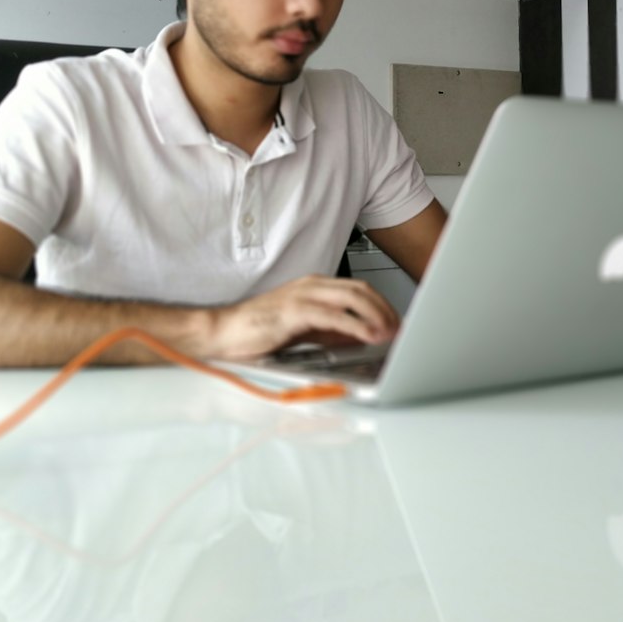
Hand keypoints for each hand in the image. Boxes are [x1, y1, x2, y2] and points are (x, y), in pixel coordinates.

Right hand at [206, 276, 399, 360]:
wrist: (224, 332)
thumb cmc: (258, 330)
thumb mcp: (304, 329)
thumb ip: (331, 329)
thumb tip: (358, 334)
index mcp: (314, 286)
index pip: (358, 289)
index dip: (381, 304)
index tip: (395, 322)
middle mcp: (311, 285)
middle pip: (360, 290)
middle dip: (384, 309)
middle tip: (398, 328)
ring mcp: (302, 295)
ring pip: (351, 298)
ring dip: (375, 315)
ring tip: (388, 332)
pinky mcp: (294, 311)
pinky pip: (333, 316)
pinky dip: (355, 325)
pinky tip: (367, 336)